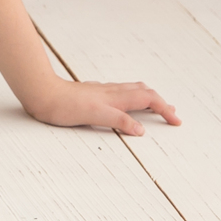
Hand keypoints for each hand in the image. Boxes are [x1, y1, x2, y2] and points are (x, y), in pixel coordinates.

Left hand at [28, 75, 180, 135]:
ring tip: (157, 105)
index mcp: (116, 97)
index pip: (148, 99)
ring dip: (148, 98)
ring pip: (132, 90)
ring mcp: (103, 91)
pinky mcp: (94, 94)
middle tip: (173, 115)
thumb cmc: (65, 106)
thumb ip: (119, 120)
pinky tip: (126, 102)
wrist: (43, 93)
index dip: (164, 109)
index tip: (177, 121)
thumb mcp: (95, 115)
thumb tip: (141, 130)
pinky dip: (133, 97)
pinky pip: (121, 92)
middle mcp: (112, 92)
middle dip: (161, 103)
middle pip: (144, 92)